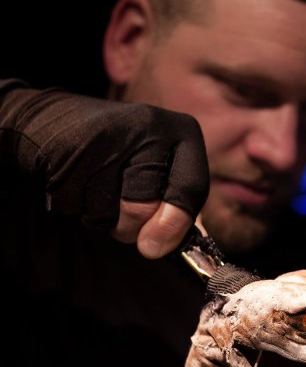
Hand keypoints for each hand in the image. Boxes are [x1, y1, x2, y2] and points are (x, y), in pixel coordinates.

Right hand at [0, 83, 208, 257]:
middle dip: (133, 226)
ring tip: (97, 187)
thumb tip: (169, 246)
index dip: (175, 225)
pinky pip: (76, 207)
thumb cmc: (121, 156)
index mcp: (183, 133)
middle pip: (145, 207)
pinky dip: (74, 207)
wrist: (54, 118)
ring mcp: (108, 135)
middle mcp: (150, 127)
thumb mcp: (161, 171)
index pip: (191, 190)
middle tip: (123, 211)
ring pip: (110, 213)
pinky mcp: (69, 148)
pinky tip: (74, 180)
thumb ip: (178, 208)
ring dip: (102, 218)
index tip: (156, 247)